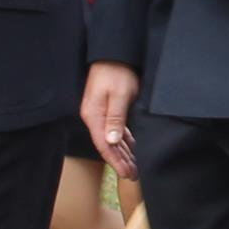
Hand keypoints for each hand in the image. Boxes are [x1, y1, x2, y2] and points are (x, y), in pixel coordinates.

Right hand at [82, 62, 142, 177]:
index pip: (104, 145)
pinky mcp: (107, 109)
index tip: (126, 173)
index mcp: (94, 115)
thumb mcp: (119, 95)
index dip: (115, 161)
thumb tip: (110, 141)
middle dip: (120, 161)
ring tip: (134, 166)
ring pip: (112, 139)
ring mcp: (100, 113)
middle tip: (133, 175)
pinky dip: (124, 140)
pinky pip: (115, 130)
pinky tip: (131, 148)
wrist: (113, 54)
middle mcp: (94, 117)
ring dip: (123, 153)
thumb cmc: (117, 72)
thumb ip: (115, 118)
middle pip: (107, 145)